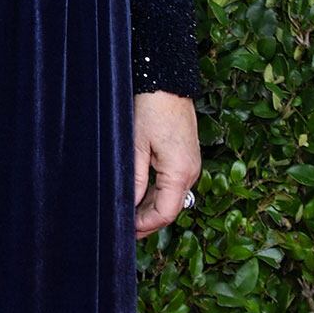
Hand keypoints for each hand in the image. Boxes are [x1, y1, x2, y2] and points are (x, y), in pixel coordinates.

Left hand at [133, 91, 200, 239]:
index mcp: (180, 172)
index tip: (125, 230)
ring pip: (171, 198)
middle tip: (123, 227)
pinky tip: (139, 196)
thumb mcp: (136, 147)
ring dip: (151, 208)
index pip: (165, 213)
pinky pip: (173, 184)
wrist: (168, 82)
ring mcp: (190, 165)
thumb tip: (128, 206)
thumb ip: (134, 180)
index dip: (145, 226)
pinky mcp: (186, 158)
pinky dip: (157, 194)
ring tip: (127, 214)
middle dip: (147, 221)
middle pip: (170, 208)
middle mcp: (190, 172)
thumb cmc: (152, 108)